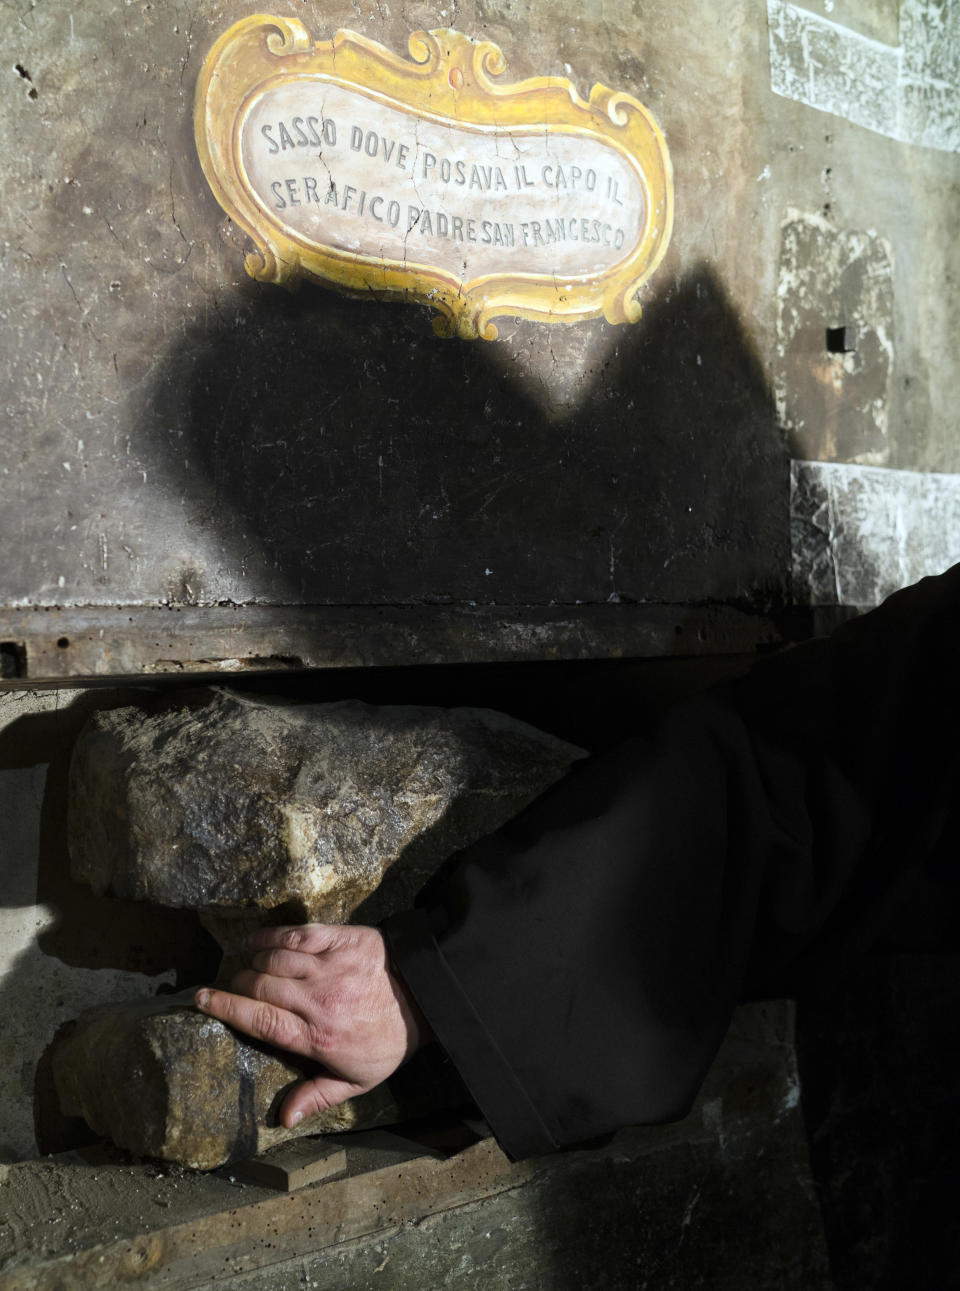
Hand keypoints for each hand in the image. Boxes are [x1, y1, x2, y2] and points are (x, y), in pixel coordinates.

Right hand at [194, 924, 431, 1128]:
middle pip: (260, 986)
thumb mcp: (359, 1080)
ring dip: (254, 961)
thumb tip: (282, 1119)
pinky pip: (296, 934)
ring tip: (248, 967)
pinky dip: (272, 935)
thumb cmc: (390, 1040)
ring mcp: (329, 966)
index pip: (260, 1020)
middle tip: (230, 987)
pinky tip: (260, 940)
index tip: (200, 999)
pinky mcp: (341, 939)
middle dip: (237, 985)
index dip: (225, 1008)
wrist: (428, 996)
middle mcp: (318, 1000)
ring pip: (273, 959)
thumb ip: (317, 1096)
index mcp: (318, 1037)